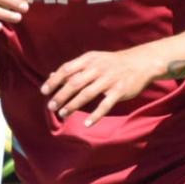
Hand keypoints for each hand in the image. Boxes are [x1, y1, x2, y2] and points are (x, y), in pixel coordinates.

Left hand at [41, 46, 157, 126]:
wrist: (141, 62)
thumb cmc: (112, 63)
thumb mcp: (93, 60)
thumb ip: (73, 68)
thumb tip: (51, 76)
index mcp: (89, 60)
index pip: (67, 69)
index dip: (54, 81)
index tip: (44, 91)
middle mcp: (98, 68)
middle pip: (75, 83)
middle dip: (61, 95)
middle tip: (51, 107)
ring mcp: (109, 80)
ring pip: (87, 94)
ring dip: (73, 105)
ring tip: (63, 114)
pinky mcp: (120, 90)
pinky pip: (105, 105)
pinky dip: (96, 115)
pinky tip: (87, 124)